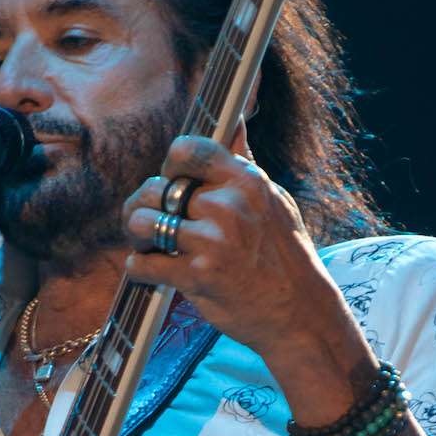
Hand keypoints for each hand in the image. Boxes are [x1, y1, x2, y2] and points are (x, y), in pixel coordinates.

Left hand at [121, 130, 341, 365]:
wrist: (298, 313)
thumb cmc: (284, 256)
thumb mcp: (273, 201)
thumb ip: (244, 163)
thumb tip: (235, 122)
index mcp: (245, 181)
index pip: (187, 149)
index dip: (170, 165)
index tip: (173, 183)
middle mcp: (227, 206)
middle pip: (155, 189)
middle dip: (145, 207)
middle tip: (154, 225)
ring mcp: (212, 242)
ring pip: (141, 222)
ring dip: (137, 236)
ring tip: (151, 246)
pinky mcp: (197, 276)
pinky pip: (143, 264)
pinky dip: (140, 268)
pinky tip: (153, 271)